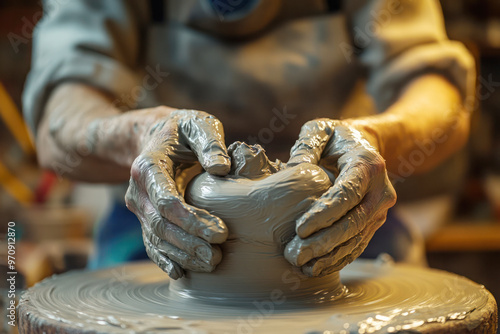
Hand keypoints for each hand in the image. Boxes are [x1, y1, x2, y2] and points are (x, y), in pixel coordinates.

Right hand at [125, 108, 230, 278]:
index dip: (192, 220)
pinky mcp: (146, 217)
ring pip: (156, 238)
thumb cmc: (182, 130)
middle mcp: (138, 191)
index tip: (221, 232)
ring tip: (211, 263)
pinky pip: (152, 242)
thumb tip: (222, 169)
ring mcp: (139, 207)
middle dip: (190, 243)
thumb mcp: (197, 125)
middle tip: (218, 254)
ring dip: (182, 255)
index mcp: (148, 167)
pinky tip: (181, 273)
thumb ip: (209, 143)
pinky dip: (165, 259)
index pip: (167, 202)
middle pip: (161, 226)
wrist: (154, 136)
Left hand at [284, 119, 396, 276]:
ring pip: (357, 238)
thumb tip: (291, 169)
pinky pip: (358, 244)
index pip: (347, 193)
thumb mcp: (320, 129)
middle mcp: (380, 190)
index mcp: (367, 164)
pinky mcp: (374, 222)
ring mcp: (380, 209)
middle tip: (295, 254)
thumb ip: (307, 144)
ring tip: (301, 266)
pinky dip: (338, 258)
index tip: (300, 229)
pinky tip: (316, 268)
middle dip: (324, 241)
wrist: (366, 145)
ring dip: (330, 255)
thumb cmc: (337, 137)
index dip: (325, 213)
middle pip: (354, 222)